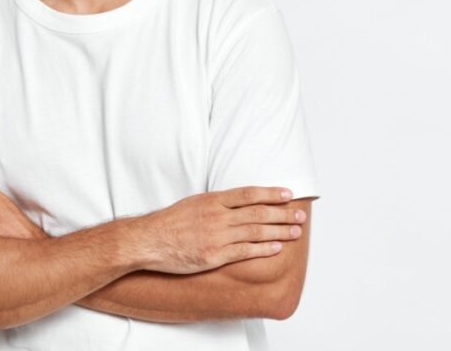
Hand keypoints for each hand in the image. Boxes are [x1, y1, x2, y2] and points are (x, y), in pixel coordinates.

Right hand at [132, 186, 305, 274]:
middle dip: (282, 214)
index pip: (249, 194)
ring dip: (279, 231)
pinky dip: (262, 249)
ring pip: (255, 232)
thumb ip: (217, 203)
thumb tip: (238, 202)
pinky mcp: (214, 256)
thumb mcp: (194, 203)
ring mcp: (216, 236)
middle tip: (300, 215)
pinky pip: (243, 251)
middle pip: (258, 213)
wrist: (149, 241)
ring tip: (295, 231)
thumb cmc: (170, 222)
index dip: (271, 193)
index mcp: (213, 200)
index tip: (288, 194)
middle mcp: (217, 216)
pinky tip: (276, 248)